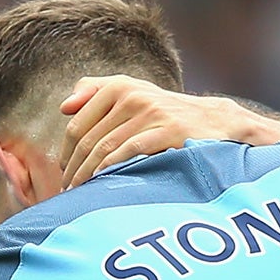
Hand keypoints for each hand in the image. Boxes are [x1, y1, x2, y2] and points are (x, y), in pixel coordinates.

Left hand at [59, 77, 279, 187]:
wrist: (216, 123)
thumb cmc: (165, 115)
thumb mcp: (133, 95)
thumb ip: (96, 93)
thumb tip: (64, 107)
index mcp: (119, 86)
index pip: (78, 124)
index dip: (66, 151)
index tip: (64, 172)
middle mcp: (133, 95)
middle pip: (88, 139)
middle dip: (74, 168)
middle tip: (69, 189)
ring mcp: (151, 112)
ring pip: (105, 147)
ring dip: (88, 174)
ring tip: (81, 193)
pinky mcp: (168, 130)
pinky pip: (129, 152)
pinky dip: (112, 169)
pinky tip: (104, 183)